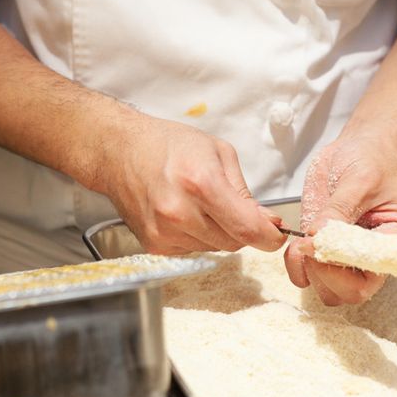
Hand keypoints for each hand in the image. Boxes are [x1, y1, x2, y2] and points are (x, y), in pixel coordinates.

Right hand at [98, 111, 286, 254]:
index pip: (248, 229)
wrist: (119, 151)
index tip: (277, 234)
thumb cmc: (168, 145)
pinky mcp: (154, 245)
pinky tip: (183, 213)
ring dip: (218, 232)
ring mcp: (164, 232)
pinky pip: (194, 250)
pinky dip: (197, 236)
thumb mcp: (218, 153)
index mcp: (201, 183)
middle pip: (235, 242)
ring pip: (216, 248)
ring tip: (198, 203)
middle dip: (242, 228)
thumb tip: (268, 223)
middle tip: (230, 205)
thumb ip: (245, 192)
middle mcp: (180, 212)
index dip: (270, 237)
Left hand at [284, 134, 396, 304]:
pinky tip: (294, 243)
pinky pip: (310, 273)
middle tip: (308, 243)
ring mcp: (349, 256)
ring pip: (328, 289)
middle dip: (324, 273)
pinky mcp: (327, 248)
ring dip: (308, 271)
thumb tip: (317, 238)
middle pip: (350, 292)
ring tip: (300, 242)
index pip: (373, 276)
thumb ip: (339, 210)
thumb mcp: (360, 179)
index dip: (343, 268)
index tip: (320, 242)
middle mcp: (375, 257)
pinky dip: (297, 264)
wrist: (365, 144)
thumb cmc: (375, 158)